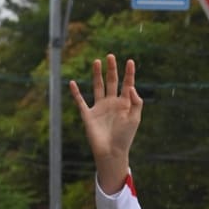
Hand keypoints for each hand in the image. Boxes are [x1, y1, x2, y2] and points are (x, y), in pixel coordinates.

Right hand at [69, 54, 142, 193]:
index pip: (127, 84)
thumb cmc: (125, 137)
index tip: (130, 61)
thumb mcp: (135, 118)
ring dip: (97, 75)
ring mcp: (99, 108)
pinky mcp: (88, 115)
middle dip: (111, 69)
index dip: (129, 73)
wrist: (111, 152)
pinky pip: (81, 101)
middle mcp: (112, 103)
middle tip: (110, 56)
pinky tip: (72, 82)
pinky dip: (76, 92)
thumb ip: (136, 102)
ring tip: (97, 62)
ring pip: (98, 87)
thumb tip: (130, 86)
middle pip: (111, 82)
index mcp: (124, 104)